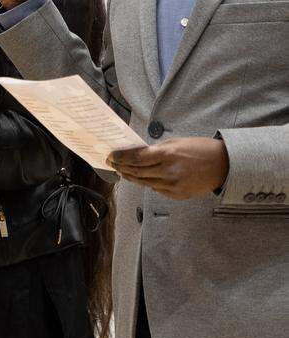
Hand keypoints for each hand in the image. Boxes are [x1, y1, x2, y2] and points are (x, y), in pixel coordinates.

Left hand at [107, 136, 229, 199]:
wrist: (225, 165)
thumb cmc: (201, 149)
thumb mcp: (177, 143)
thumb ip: (157, 150)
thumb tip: (138, 153)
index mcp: (167, 155)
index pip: (136, 158)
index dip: (121, 158)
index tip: (111, 156)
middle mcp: (168, 172)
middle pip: (137, 172)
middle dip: (122, 168)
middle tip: (112, 164)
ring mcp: (173, 185)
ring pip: (145, 183)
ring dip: (132, 177)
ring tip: (123, 171)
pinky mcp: (178, 194)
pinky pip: (157, 189)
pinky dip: (148, 183)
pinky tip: (142, 179)